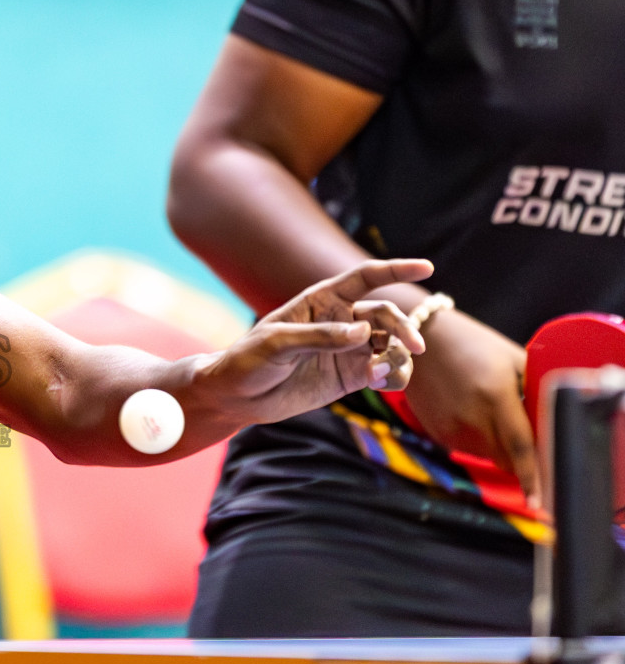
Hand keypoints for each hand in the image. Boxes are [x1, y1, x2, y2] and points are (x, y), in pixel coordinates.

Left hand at [195, 259, 433, 427]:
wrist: (236, 397)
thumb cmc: (248, 360)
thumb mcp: (277, 344)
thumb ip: (319, 337)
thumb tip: (362, 333)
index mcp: (322, 300)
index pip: (366, 277)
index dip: (396, 269)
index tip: (427, 267)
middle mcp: (341, 321)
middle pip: (386, 314)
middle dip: (404, 327)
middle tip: (415, 346)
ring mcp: (348, 350)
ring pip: (391, 344)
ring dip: (400, 355)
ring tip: (384, 372)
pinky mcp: (351, 377)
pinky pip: (386, 371)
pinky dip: (394, 375)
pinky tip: (383, 382)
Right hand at [400, 308, 534, 496]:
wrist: (421, 337)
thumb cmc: (473, 343)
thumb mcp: (512, 358)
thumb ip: (535, 389)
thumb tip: (555, 417)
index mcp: (495, 396)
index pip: (520, 446)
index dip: (532, 477)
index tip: (540, 502)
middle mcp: (471, 416)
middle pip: (505, 459)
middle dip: (521, 460)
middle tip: (528, 442)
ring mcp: (450, 426)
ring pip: (486, 456)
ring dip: (499, 447)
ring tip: (491, 414)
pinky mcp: (436, 430)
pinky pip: (466, 447)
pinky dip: (477, 439)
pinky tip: (470, 412)